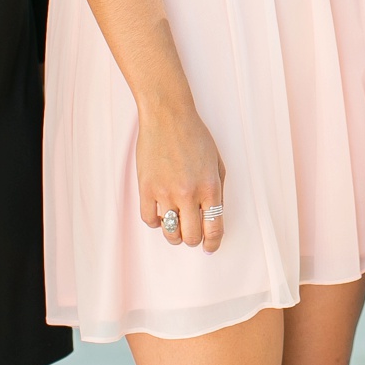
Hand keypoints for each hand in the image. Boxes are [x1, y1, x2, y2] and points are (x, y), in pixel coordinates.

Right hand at [136, 104, 225, 250]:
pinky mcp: (146, 188)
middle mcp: (188, 193)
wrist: (168, 117)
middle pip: (191, 236)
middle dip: (193, 240)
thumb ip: (218, 192)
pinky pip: (149, 219)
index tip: (210, 247)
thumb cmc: (195, 137)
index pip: (213, 229)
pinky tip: (161, 214)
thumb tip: (214, 219)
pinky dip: (156, 222)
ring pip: (170, 232)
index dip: (213, 244)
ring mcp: (165, 192)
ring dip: (174, 234)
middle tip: (193, 234)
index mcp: (210, 187)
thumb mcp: (217, 164)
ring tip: (177, 226)